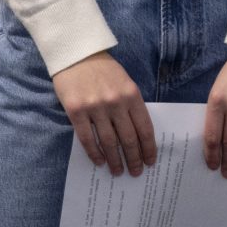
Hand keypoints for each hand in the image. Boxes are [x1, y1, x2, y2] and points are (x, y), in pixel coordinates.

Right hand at [53, 51, 156, 174]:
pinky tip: (99, 161)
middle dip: (134, 159)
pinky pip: (87, 138)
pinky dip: (94, 153)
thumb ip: (132, 105)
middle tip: (136, 172)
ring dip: (115, 160)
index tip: (150, 161)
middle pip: (129, 139)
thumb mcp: (126, 82)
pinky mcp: (76, 111)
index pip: (145, 128)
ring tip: (118, 171)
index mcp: (132, 95)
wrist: (76, 54)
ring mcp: (95, 107)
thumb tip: (138, 135)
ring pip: (109, 142)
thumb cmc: (104, 69)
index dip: (149, 148)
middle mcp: (116, 102)